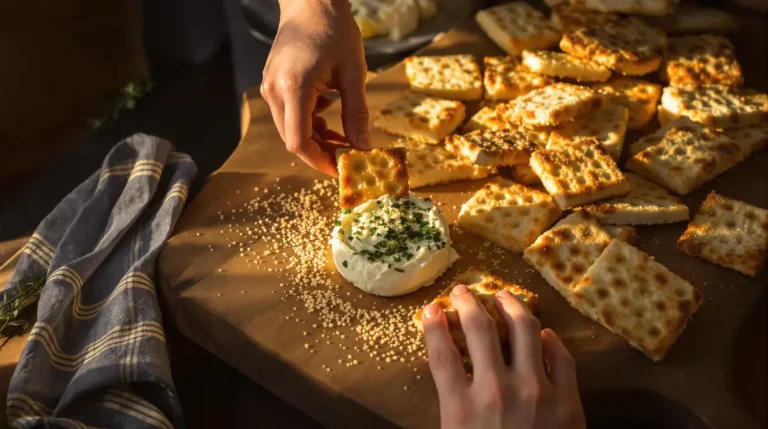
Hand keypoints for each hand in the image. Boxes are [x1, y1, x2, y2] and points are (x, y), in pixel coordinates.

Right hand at [261, 0, 371, 176]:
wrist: (310, 2)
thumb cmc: (334, 30)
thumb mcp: (353, 72)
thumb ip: (356, 112)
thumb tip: (363, 146)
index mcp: (294, 87)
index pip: (299, 142)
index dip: (320, 161)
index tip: (342, 168)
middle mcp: (275, 90)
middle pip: (293, 140)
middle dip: (321, 152)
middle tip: (348, 155)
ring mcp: (269, 87)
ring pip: (290, 129)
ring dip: (316, 138)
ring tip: (343, 135)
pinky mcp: (272, 84)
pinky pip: (288, 115)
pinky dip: (309, 122)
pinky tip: (328, 113)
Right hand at [421, 285, 585, 428]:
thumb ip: (451, 405)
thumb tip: (449, 373)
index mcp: (462, 407)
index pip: (441, 350)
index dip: (432, 324)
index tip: (430, 309)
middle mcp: (497, 391)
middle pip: (480, 328)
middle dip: (468, 302)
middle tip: (464, 291)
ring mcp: (537, 393)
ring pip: (523, 330)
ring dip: (511, 305)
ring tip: (503, 296)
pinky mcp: (568, 402)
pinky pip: (561, 357)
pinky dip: (549, 340)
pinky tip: (541, 334)